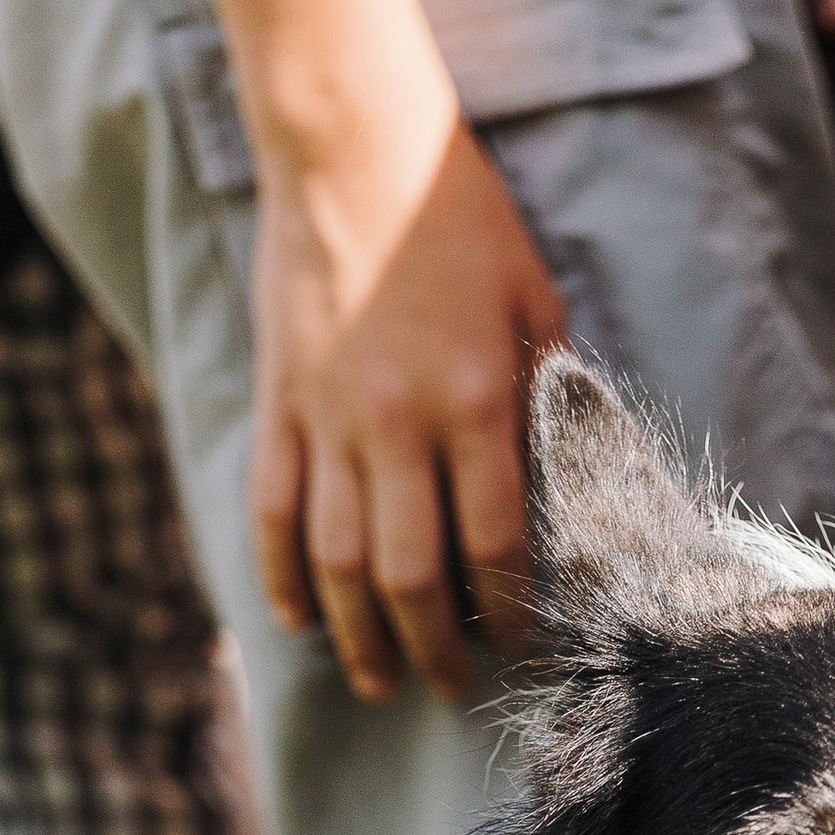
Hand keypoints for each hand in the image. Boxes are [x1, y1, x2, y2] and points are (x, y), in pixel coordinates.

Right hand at [250, 31, 570, 703]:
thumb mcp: (533, 303)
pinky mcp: (277, 404)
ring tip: (376, 681)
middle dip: (433, 649)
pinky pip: (273, 510)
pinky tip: (299, 619)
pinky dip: (283, 574)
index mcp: (474, 401)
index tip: (521, 644)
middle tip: (450, 687)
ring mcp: (327, 418)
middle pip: (410, 577)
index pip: (496, 544)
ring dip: (357, 636)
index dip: (510, 611)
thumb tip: (560, 486)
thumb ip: (545, 398)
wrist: (353, 147)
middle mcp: (396, 424)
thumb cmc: (461, 221)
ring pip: (336, 561)